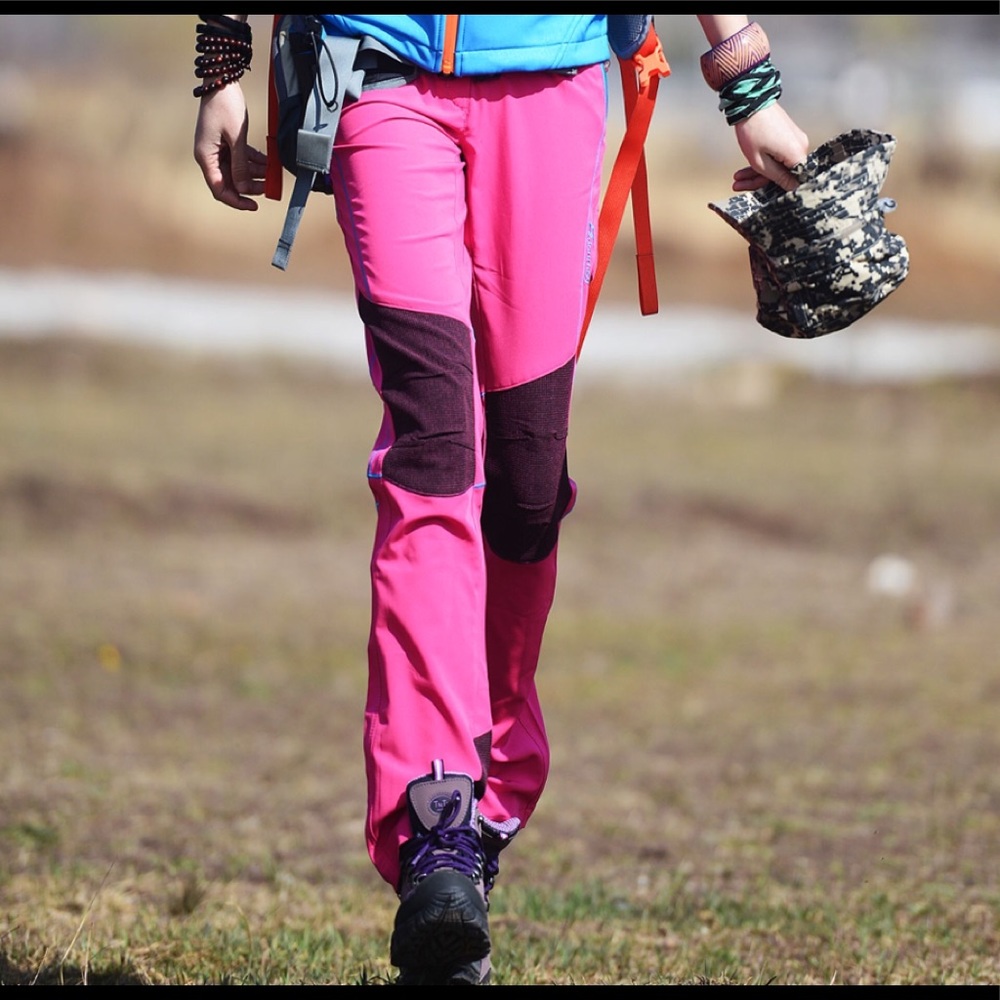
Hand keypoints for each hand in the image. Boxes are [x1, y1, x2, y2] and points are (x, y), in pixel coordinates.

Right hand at [193, 83, 266, 210]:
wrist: (222, 78)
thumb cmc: (225, 105)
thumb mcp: (237, 138)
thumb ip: (241, 165)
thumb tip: (245, 189)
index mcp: (205, 157)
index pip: (219, 189)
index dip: (237, 201)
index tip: (254, 206)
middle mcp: (208, 156)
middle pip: (230, 182)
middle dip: (250, 186)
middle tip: (270, 187)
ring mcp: (217, 149)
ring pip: (237, 171)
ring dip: (255, 174)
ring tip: (272, 172)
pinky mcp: (225, 142)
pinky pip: (240, 159)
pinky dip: (253, 162)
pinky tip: (268, 162)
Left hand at [731, 103, 809, 192]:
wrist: (751, 101)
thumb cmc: (753, 131)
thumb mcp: (760, 161)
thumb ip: (776, 178)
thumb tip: (792, 189)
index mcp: (797, 155)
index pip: (794, 182)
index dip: (778, 192)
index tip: (762, 200)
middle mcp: (801, 147)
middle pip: (783, 174)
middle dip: (758, 182)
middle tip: (736, 187)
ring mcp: (795, 141)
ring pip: (777, 166)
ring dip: (756, 174)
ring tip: (735, 180)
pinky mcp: (788, 137)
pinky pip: (777, 156)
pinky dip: (761, 163)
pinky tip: (742, 171)